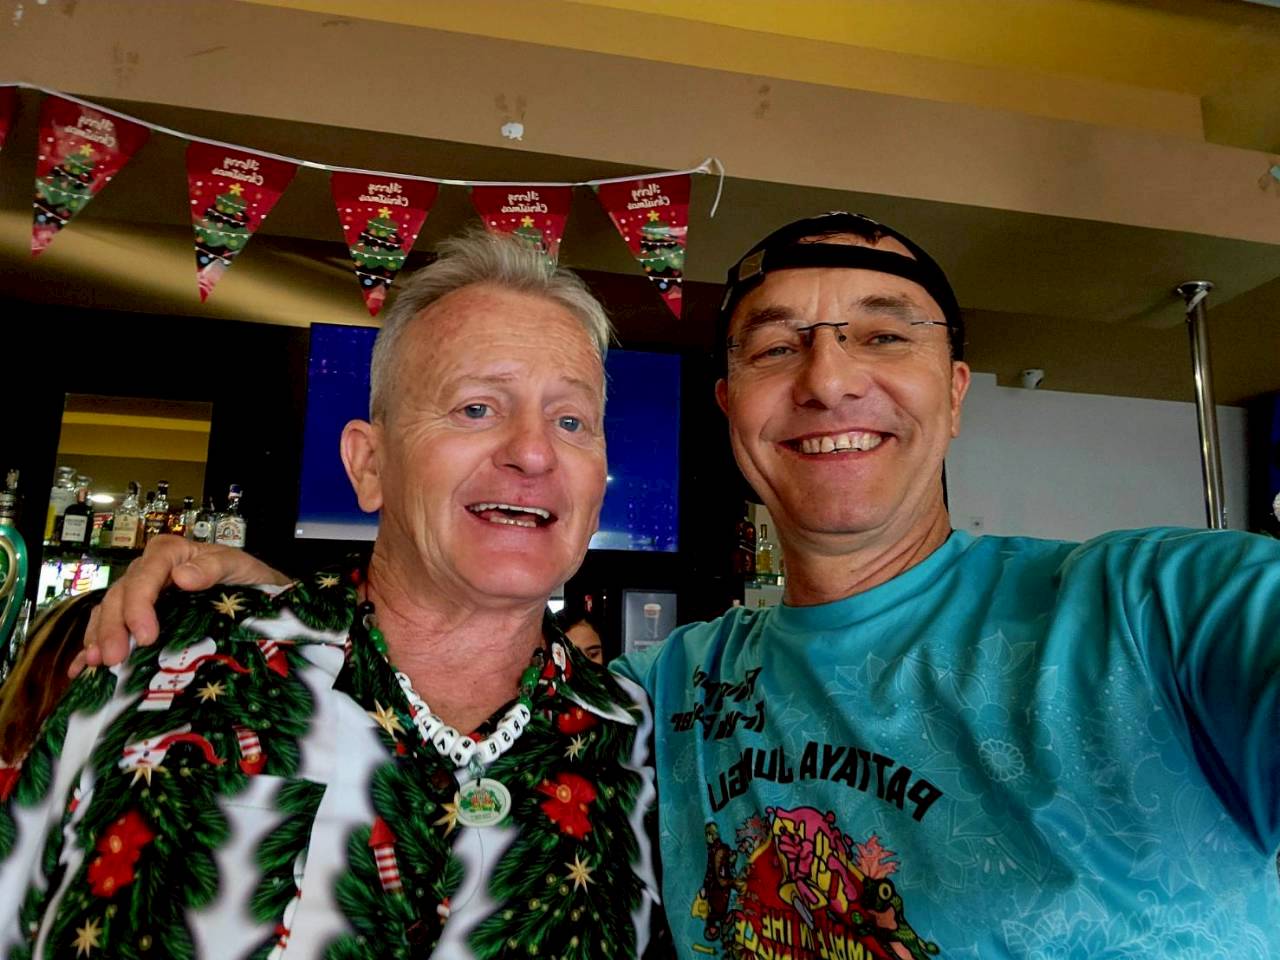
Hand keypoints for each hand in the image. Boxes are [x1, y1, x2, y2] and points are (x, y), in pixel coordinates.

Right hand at [71, 536, 289, 675]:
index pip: (146, 574)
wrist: (259, 594)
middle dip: (115, 627)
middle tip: (114, 659)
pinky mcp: (139, 614)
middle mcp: (150, 571)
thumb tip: (182, 576)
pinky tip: (85, 665)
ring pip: (110, 609)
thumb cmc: (248, 577)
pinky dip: (95, 642)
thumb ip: (214, 567)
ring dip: (100, 636)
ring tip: (98, 663)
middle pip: (122, 594)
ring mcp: (142, 593)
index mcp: (172, 553)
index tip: (147, 635)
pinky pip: (110, 624)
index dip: (139, 604)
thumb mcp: (239, 566)